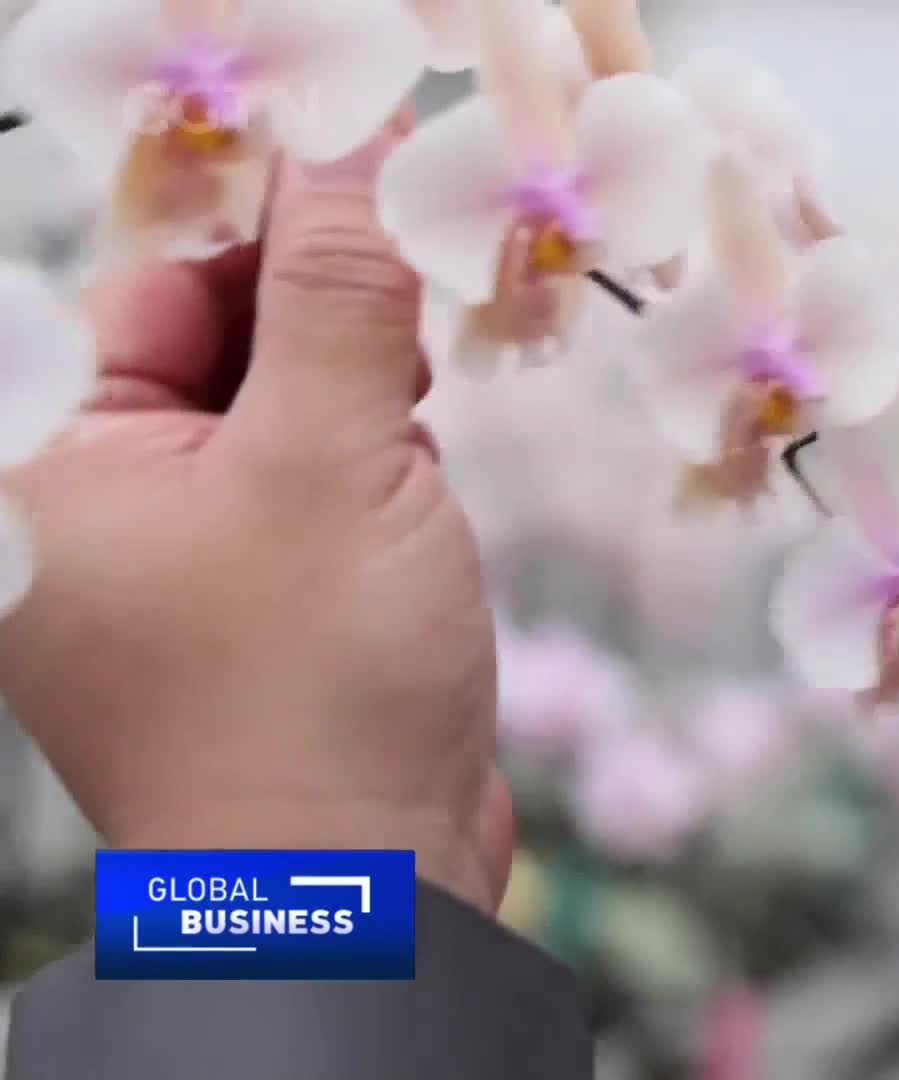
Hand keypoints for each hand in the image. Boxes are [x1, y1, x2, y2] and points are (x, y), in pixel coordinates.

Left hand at [0, 116, 513, 913]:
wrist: (360, 895)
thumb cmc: (311, 691)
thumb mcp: (337, 459)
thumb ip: (343, 293)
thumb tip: (353, 150)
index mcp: (55, 463)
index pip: (164, 280)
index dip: (281, 231)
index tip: (393, 204)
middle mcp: (100, 507)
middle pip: (229, 342)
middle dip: (338, 335)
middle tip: (418, 346)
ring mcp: (181, 561)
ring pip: (291, 414)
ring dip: (371, 412)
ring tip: (413, 471)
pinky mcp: (262, 604)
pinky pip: (318, 489)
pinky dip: (380, 479)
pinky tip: (417, 518)